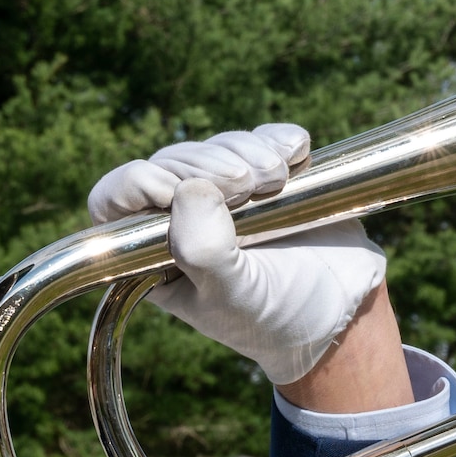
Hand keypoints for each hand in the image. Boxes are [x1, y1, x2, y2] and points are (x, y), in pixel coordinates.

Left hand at [87, 125, 388, 386]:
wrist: (340, 314)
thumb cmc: (275, 319)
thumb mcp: (230, 299)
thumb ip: (203, 252)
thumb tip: (188, 189)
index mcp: (153, 253)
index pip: (114, 199)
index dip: (136, 183)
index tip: (174, 190)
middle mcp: (182, 219)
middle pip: (171, 162)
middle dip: (207, 166)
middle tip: (247, 189)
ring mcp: (226, 194)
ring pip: (217, 147)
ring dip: (248, 153)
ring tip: (276, 183)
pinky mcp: (268, 174)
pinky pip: (262, 137)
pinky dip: (280, 140)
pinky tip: (296, 161)